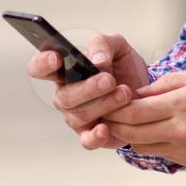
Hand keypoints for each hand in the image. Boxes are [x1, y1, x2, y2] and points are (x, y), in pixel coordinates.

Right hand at [27, 33, 150, 143]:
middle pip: (63, 97)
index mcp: (64, 71)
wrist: (145, 91)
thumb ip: (103, 44)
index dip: (42, 64)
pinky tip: (106, 128)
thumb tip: (96, 60)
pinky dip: (95, 136)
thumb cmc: (123, 67)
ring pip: (78, 115)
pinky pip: (86, 141)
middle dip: (87, 88)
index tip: (56, 59)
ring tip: (124, 94)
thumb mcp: (117, 46)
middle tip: (110, 80)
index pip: (40, 68)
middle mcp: (65, 95)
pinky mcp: (91, 134)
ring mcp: (76, 116)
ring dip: (103, 104)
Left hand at [83, 69, 185, 173]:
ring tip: (121, 123)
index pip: (133, 107)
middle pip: (130, 129)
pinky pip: (157, 153)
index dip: (114, 104)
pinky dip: (147, 143)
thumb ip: (171, 82)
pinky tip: (145, 133)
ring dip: (127, 135)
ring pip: (139, 144)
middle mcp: (181, 127)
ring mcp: (184, 148)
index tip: (107, 97)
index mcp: (184, 101)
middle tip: (102, 113)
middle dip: (111, 122)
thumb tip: (142, 91)